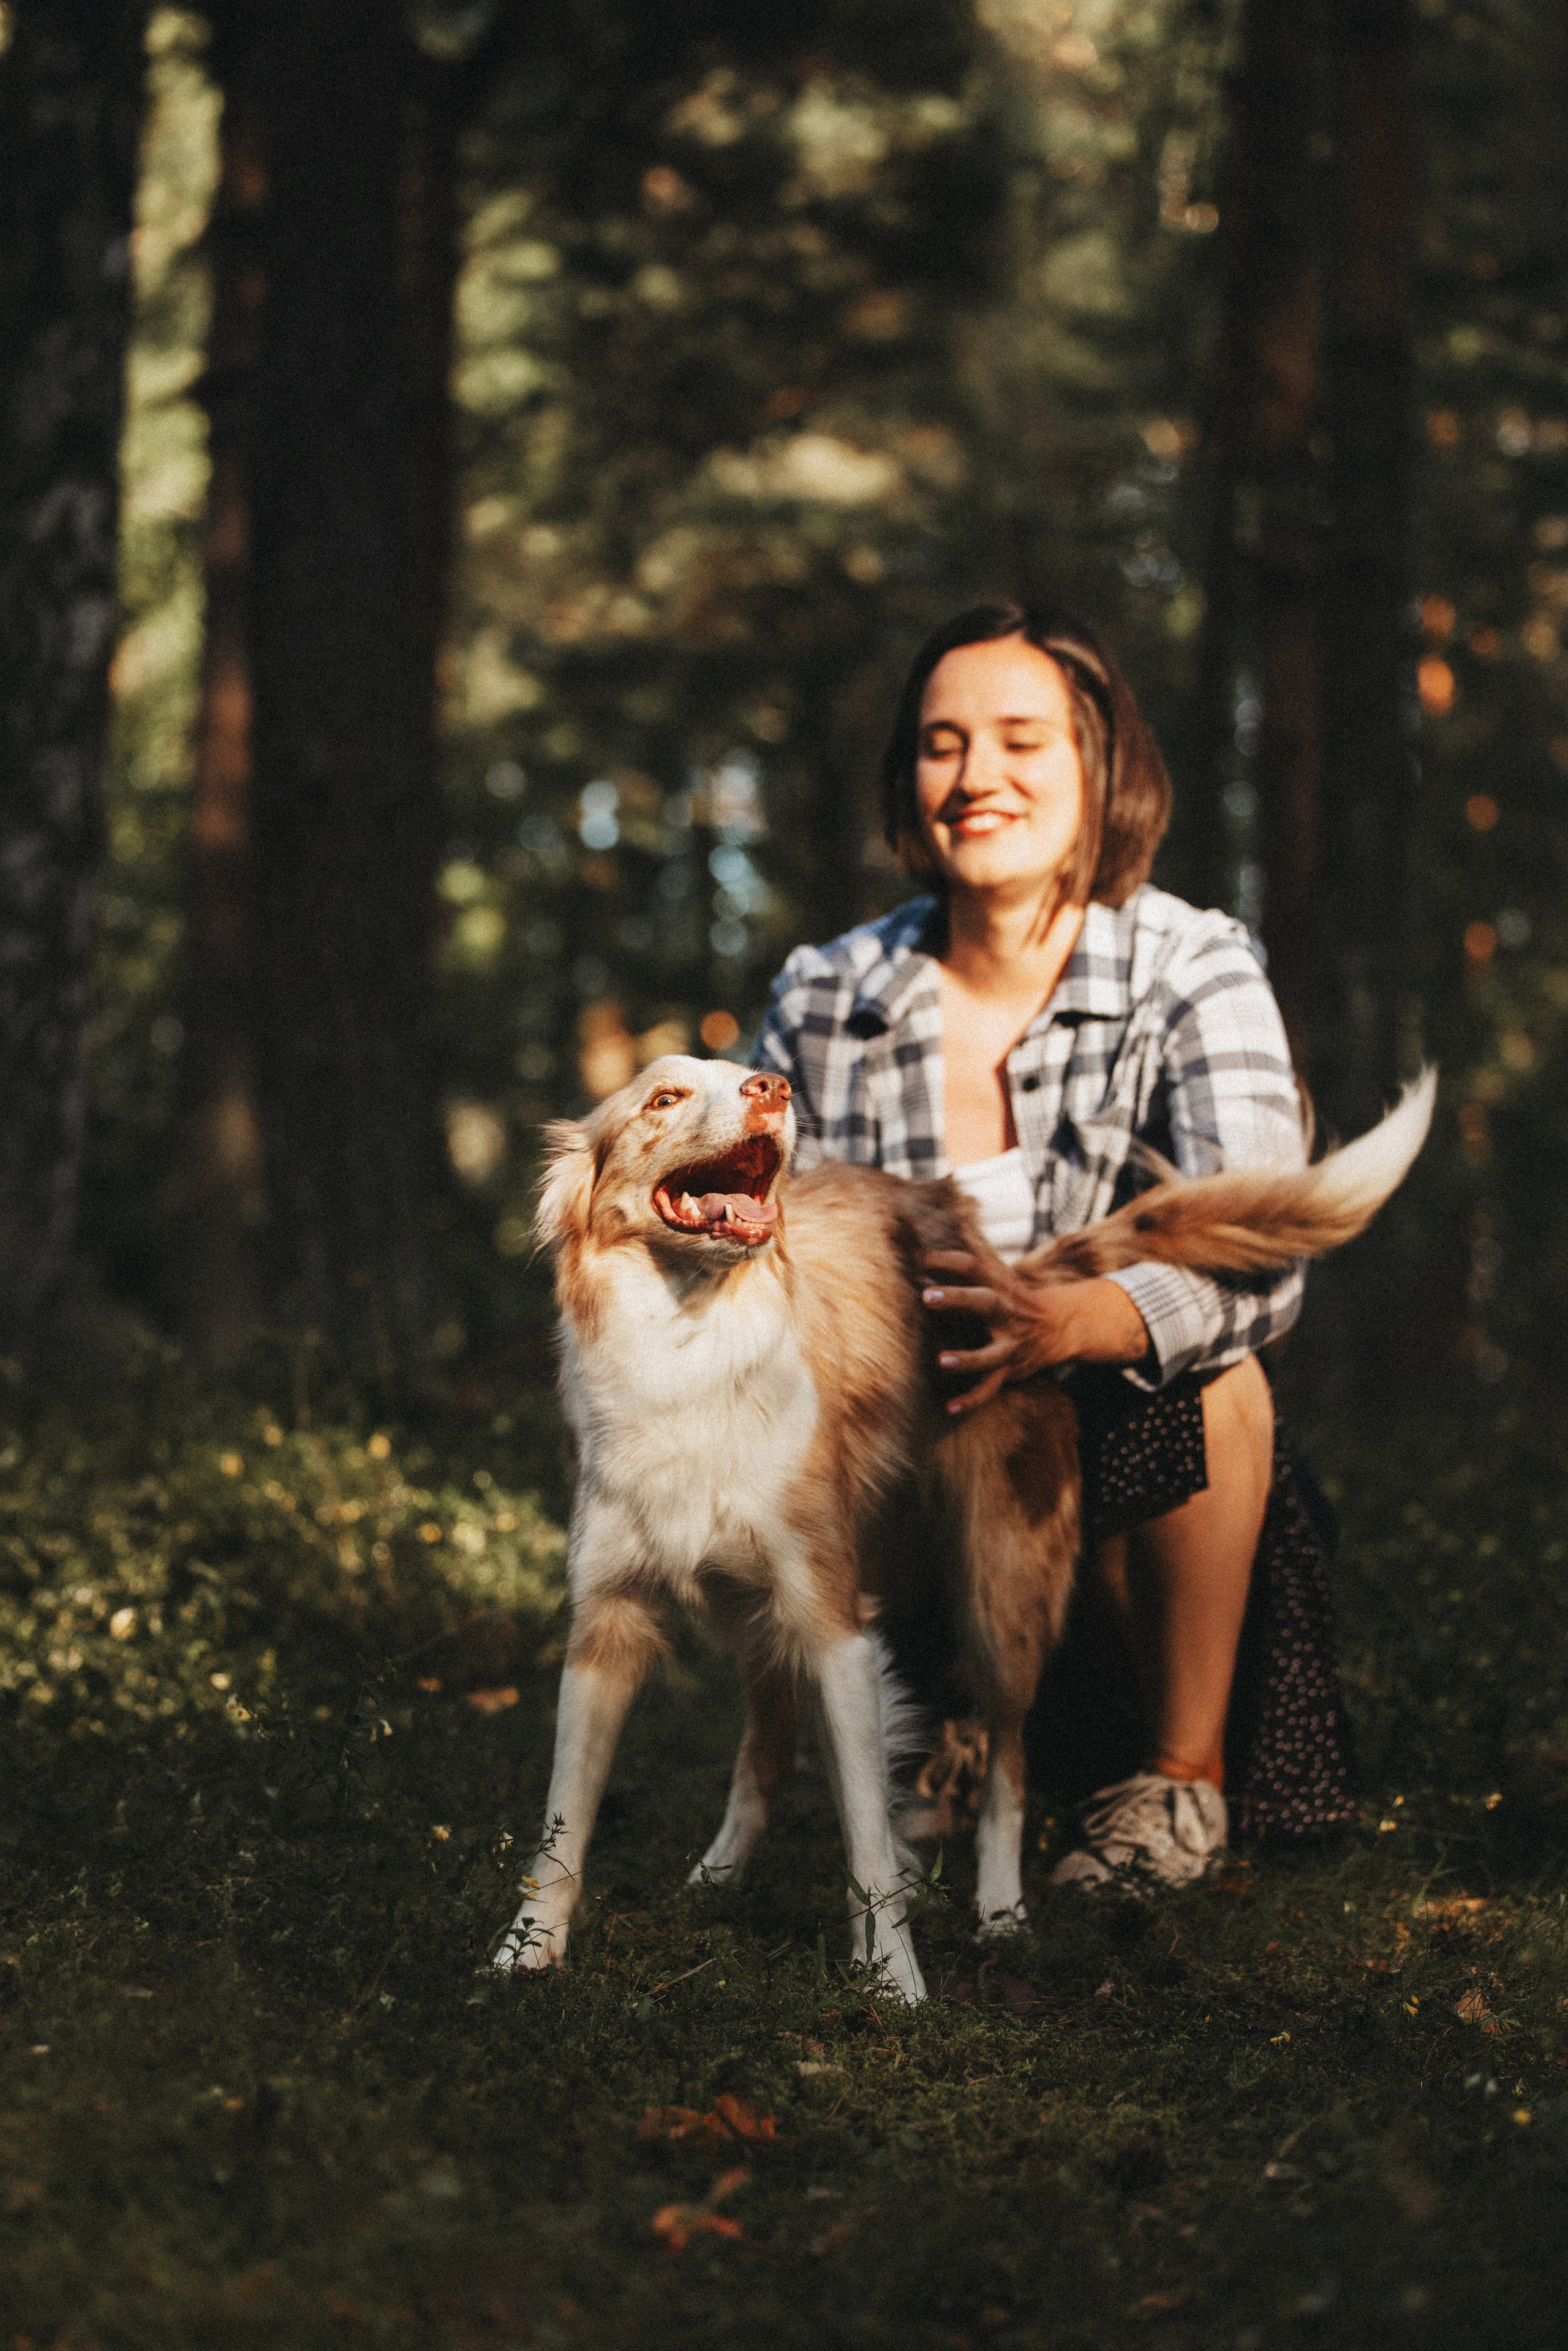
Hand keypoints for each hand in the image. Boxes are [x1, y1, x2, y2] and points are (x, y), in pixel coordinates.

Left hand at [920, 1253, 1151, 1416]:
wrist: (1060, 1324)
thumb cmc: (1012, 1293)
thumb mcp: (996, 1269)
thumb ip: (970, 1247)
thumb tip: (944, 1213)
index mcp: (997, 1283)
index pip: (972, 1265)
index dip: (948, 1260)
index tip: (922, 1258)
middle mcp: (1004, 1311)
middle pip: (982, 1302)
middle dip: (956, 1298)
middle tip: (927, 1296)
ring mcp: (1008, 1342)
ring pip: (990, 1353)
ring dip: (967, 1358)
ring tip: (942, 1362)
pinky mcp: (1009, 1368)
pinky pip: (990, 1388)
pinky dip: (971, 1400)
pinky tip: (949, 1408)